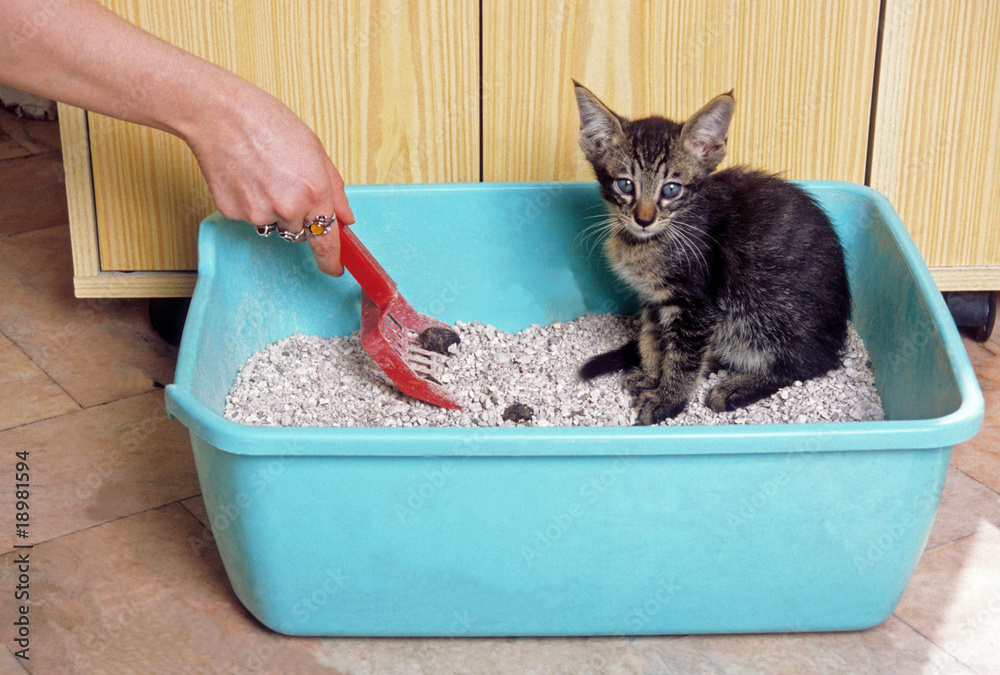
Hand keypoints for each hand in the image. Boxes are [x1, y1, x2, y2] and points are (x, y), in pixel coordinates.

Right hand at [182, 82, 354, 276]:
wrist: (219, 114)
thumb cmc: (267, 123)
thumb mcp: (315, 150)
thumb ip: (335, 189)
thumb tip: (346, 218)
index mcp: (314, 191)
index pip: (326, 241)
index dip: (332, 260)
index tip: (335, 268)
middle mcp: (288, 207)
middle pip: (299, 233)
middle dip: (298, 218)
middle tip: (285, 185)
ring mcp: (258, 212)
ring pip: (274, 226)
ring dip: (273, 210)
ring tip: (263, 175)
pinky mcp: (233, 212)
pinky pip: (249, 218)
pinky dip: (250, 203)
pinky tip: (245, 176)